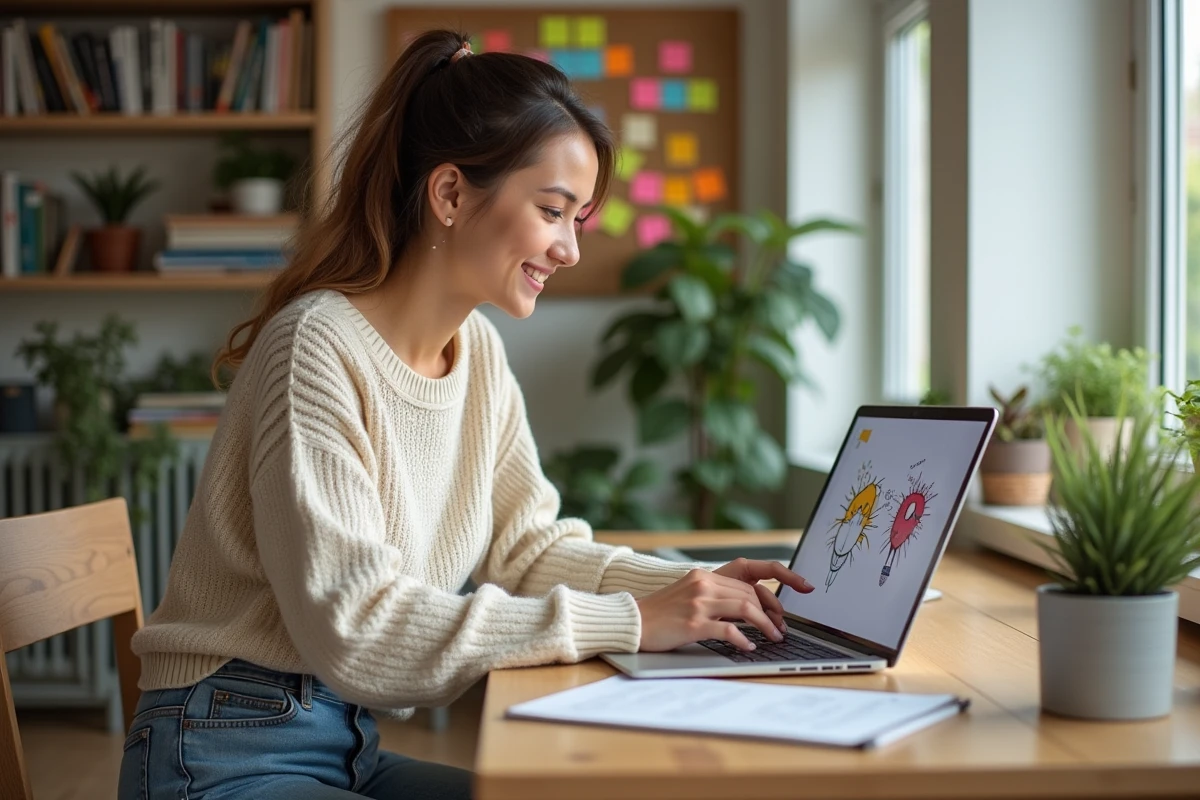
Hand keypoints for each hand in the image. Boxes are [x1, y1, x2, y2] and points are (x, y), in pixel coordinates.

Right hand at [635, 559, 814, 652]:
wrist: (633, 622)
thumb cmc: (662, 614)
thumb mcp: (689, 596)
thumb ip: (716, 596)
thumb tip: (749, 608)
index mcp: (704, 575)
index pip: (750, 577)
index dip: (778, 584)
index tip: (802, 588)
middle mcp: (703, 584)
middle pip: (751, 594)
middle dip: (773, 612)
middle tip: (782, 629)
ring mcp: (698, 603)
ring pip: (746, 608)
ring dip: (765, 626)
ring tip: (774, 638)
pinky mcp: (693, 623)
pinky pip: (728, 630)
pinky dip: (743, 640)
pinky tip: (748, 647)